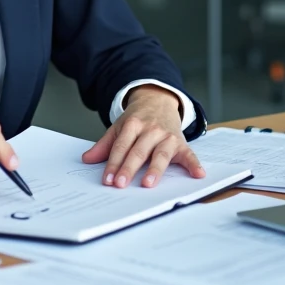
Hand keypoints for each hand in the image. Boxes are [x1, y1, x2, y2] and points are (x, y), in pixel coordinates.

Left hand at [81, 85, 204, 188]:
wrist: (158, 100)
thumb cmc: (137, 119)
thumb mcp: (119, 127)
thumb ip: (105, 144)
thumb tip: (86, 159)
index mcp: (133, 124)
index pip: (121, 146)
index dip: (113, 163)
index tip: (107, 179)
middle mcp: (151, 129)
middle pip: (139, 151)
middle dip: (129, 168)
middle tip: (121, 184)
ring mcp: (167, 135)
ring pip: (161, 153)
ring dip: (155, 169)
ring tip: (148, 183)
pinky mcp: (181, 142)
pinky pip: (189, 154)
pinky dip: (194, 164)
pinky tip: (198, 174)